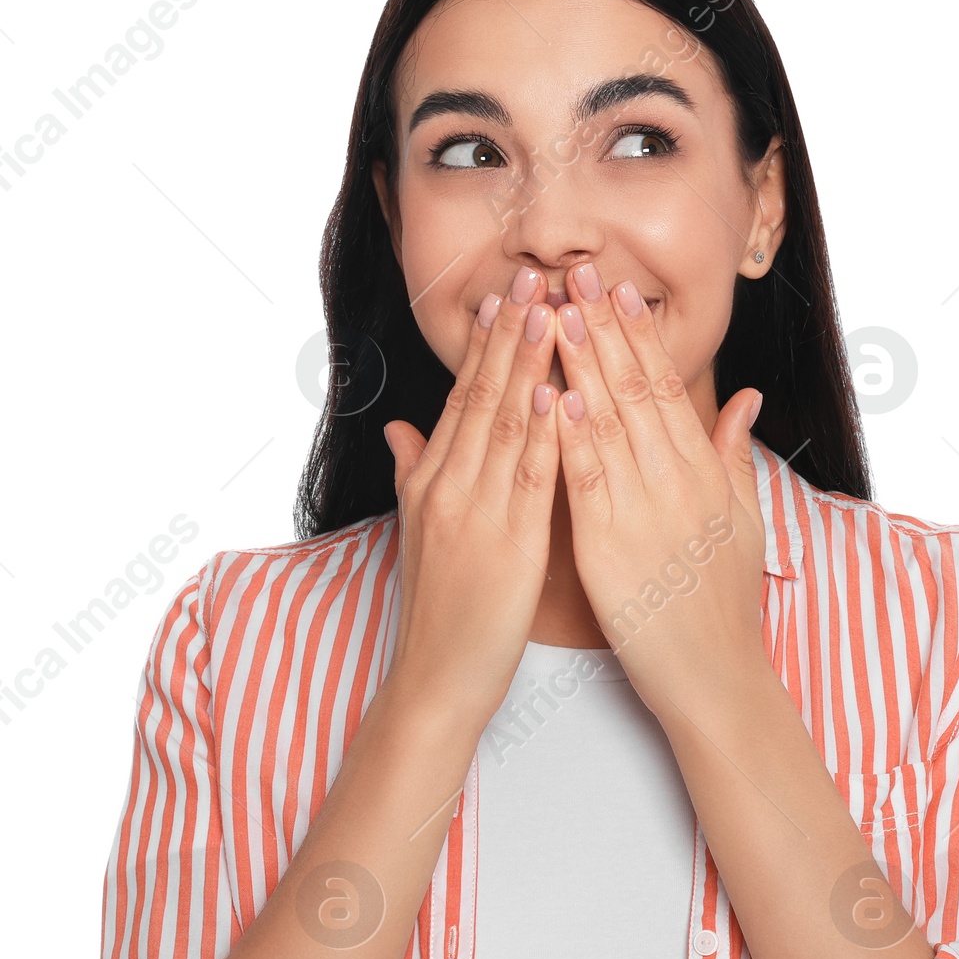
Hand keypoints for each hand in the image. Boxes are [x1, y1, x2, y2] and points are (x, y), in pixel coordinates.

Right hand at [382, 267, 560, 731]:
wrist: (436, 679)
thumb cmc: (441, 612)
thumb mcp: (418, 534)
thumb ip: (413, 474)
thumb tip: (401, 429)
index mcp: (432, 482)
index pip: (463, 400)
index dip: (486, 347)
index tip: (507, 297)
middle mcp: (448, 487)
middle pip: (481, 398)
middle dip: (509, 336)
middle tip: (533, 278)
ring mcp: (473, 513)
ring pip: (503, 425)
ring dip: (528, 365)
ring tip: (549, 312)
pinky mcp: (504, 544)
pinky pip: (527, 479)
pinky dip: (542, 433)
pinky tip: (557, 393)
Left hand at [549, 260, 769, 721]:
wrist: (717, 677)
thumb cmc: (724, 606)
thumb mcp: (744, 522)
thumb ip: (735, 455)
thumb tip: (744, 398)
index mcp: (703, 473)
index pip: (666, 388)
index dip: (640, 336)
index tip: (617, 290)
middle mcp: (676, 482)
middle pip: (637, 391)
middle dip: (605, 330)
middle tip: (578, 274)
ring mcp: (644, 512)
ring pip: (609, 425)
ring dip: (581, 366)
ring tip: (558, 313)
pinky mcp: (611, 547)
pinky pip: (588, 482)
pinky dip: (572, 438)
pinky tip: (555, 397)